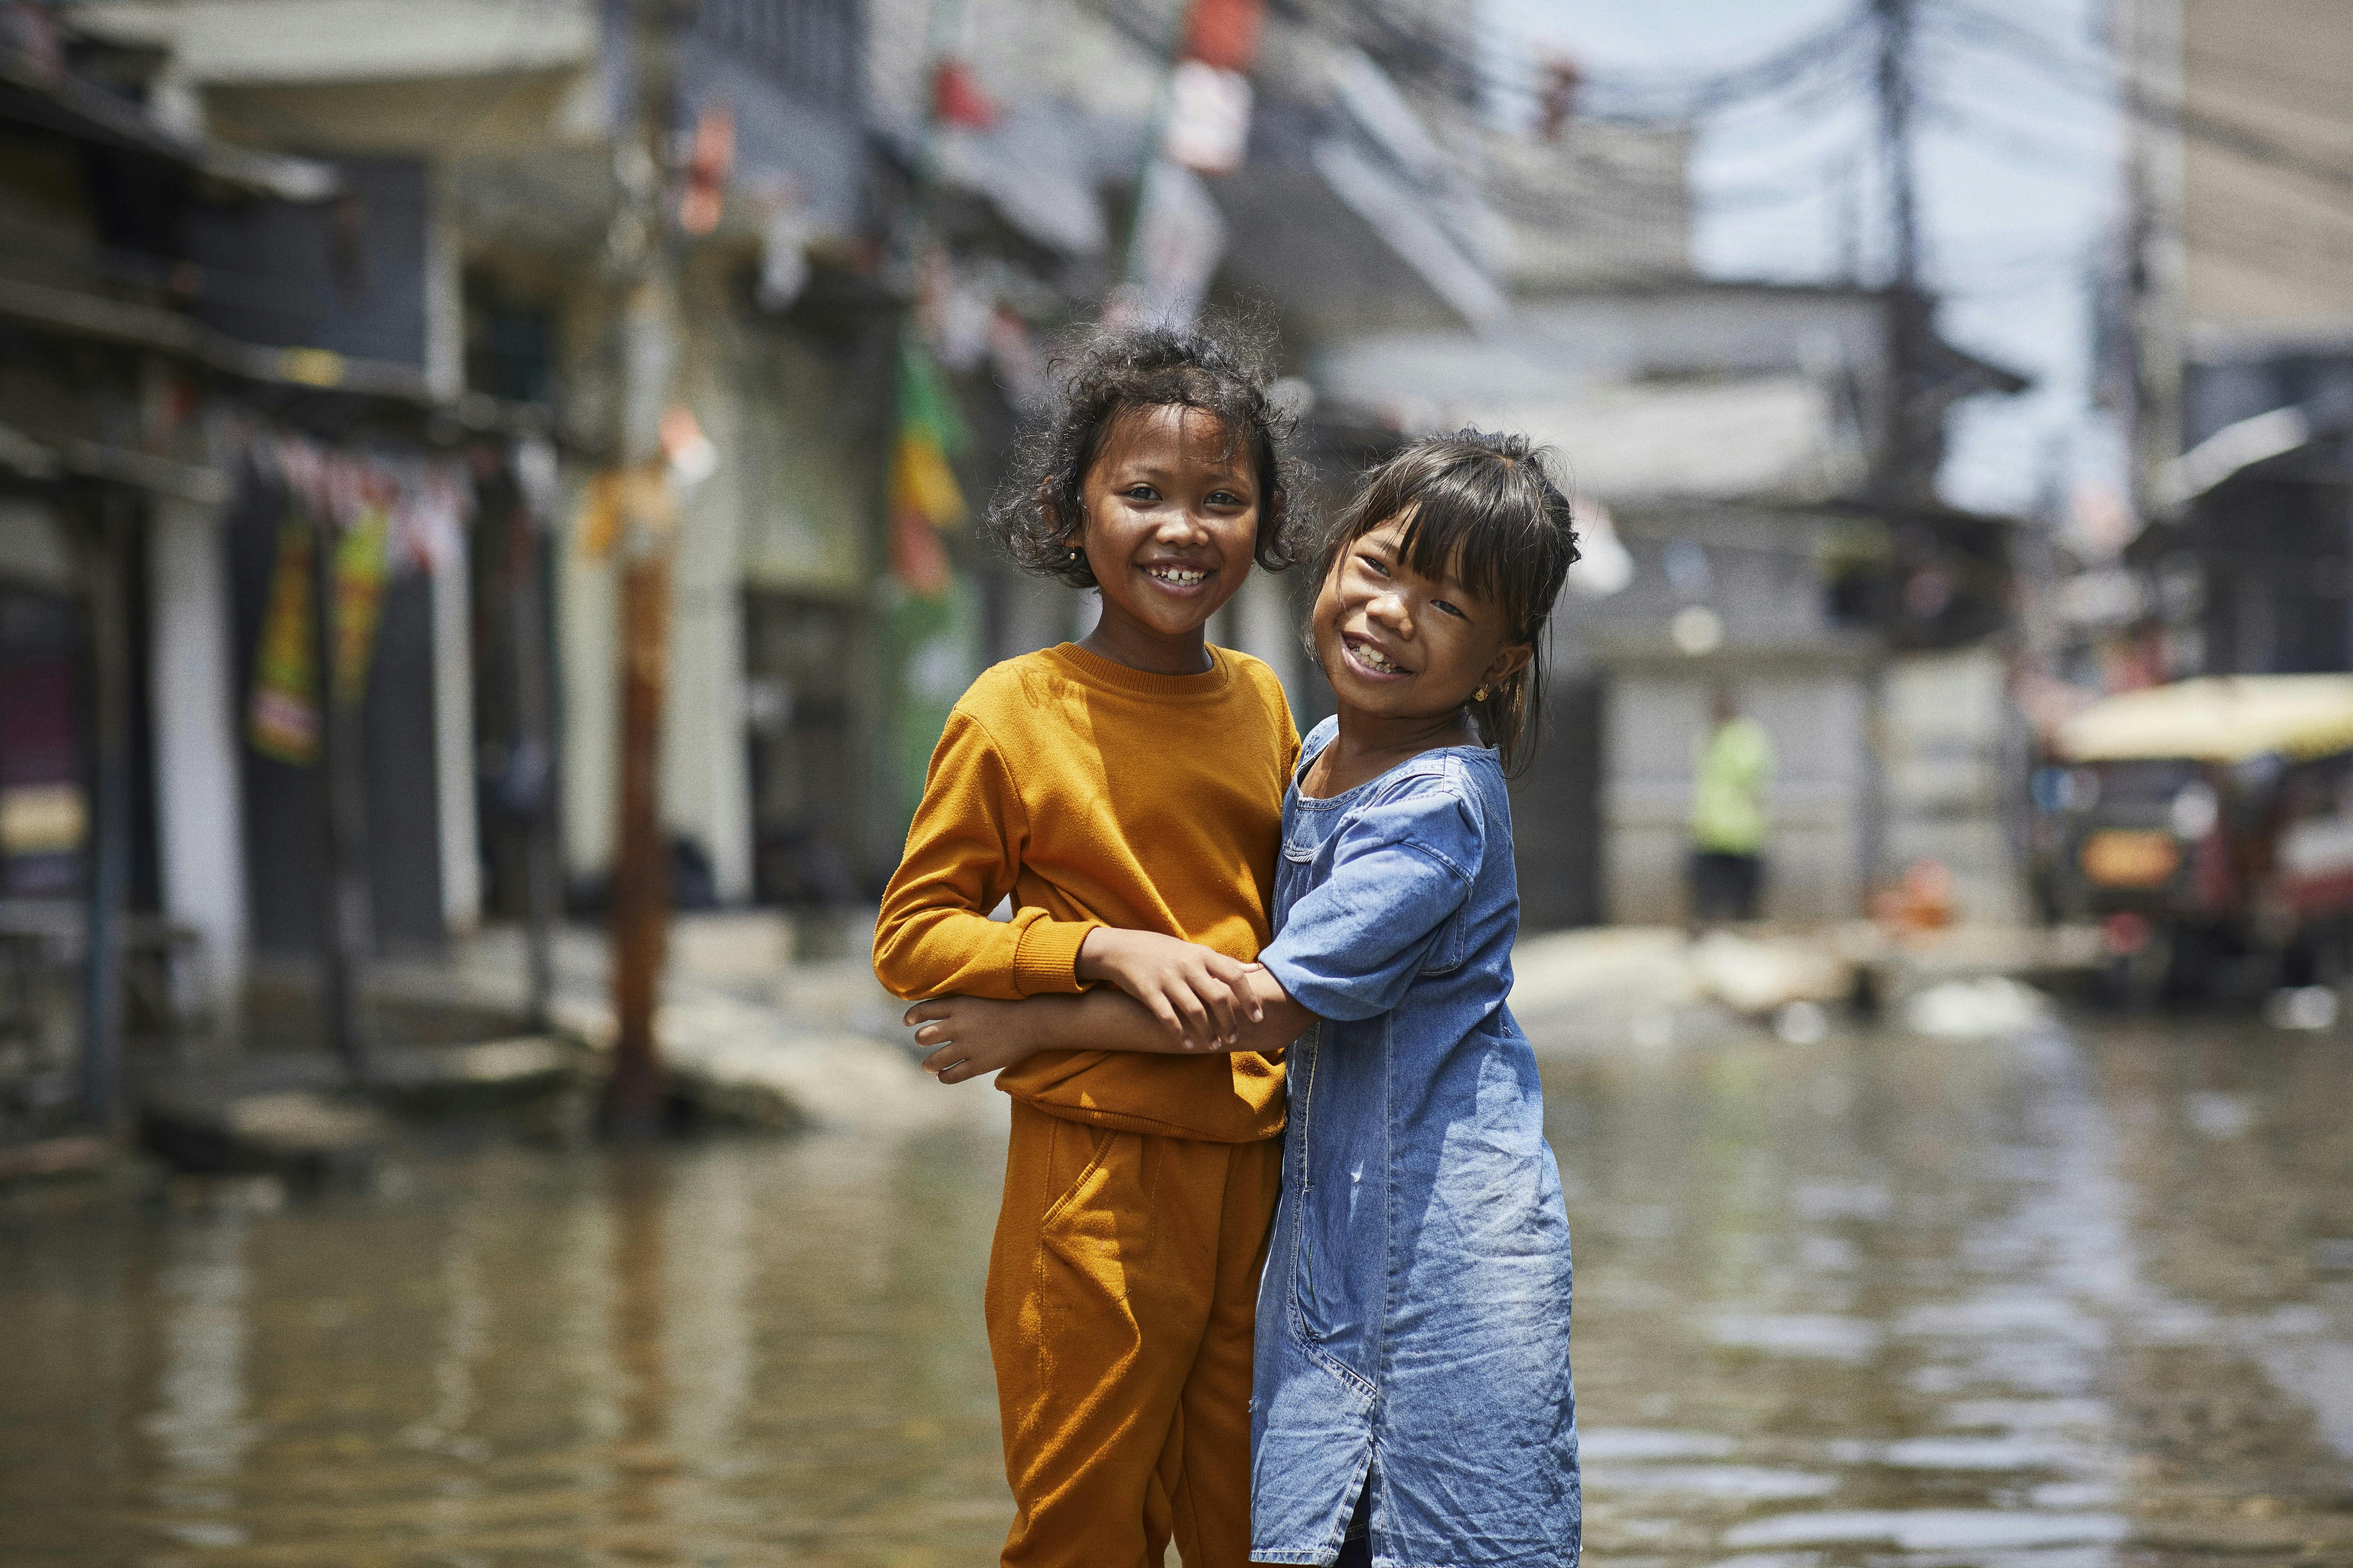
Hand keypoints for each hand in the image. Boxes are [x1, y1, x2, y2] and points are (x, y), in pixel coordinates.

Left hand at [907, 996, 1045, 1084]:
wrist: (1034, 1022)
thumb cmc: (1009, 1007)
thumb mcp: (980, 998)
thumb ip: (959, 1006)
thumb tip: (939, 1014)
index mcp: (959, 1005)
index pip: (923, 1010)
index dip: (912, 1017)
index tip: (908, 1023)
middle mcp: (959, 1025)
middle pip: (924, 1037)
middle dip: (921, 1040)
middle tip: (923, 1042)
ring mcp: (968, 1046)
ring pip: (933, 1060)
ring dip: (928, 1064)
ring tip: (929, 1066)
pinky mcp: (979, 1064)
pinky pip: (952, 1076)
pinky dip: (944, 1077)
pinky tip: (944, 1076)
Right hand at [1076, 928, 1263, 1048]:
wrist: (1122, 948)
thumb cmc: (1166, 952)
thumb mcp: (1196, 951)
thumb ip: (1225, 962)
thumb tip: (1256, 969)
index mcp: (1202, 955)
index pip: (1234, 976)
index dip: (1249, 998)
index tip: (1258, 1017)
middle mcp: (1187, 966)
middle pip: (1218, 998)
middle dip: (1229, 1022)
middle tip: (1233, 1038)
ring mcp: (1168, 979)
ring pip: (1195, 1012)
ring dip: (1208, 1032)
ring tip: (1214, 1045)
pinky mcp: (1149, 991)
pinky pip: (1168, 1018)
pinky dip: (1179, 1034)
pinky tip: (1187, 1045)